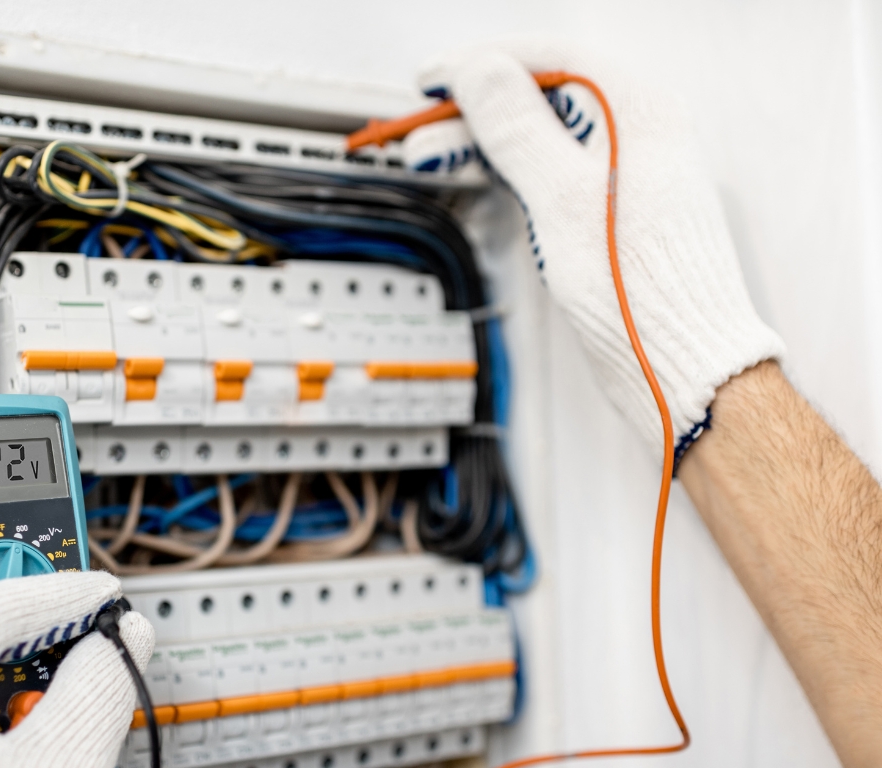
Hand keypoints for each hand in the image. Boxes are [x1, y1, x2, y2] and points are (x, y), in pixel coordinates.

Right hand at [418, 41, 783, 451]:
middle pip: (546, 95)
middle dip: (478, 105)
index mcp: (644, 115)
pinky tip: (481, 175)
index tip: (435, 78)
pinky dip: (511, 170)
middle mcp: (640, 136)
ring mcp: (625, 176)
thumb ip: (520, 129)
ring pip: (544, 134)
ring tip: (434, 154)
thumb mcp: (564, 201)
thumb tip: (480, 73)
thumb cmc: (643, 296)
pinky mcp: (611, 215)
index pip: (557, 59)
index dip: (488, 61)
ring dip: (487, 140)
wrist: (684, 368)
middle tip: (424, 123)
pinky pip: (552, 170)